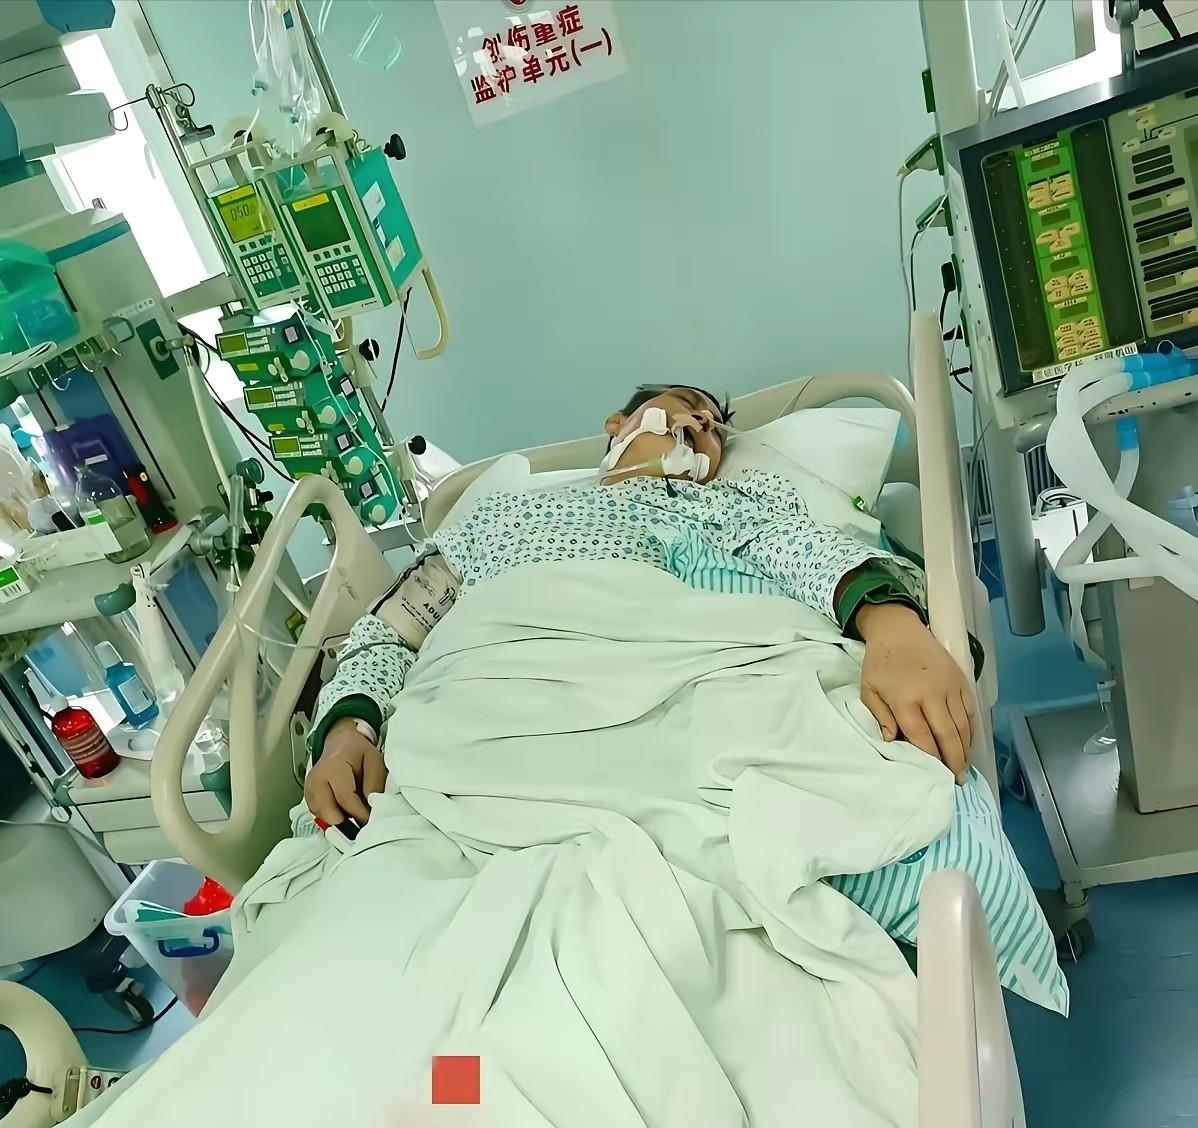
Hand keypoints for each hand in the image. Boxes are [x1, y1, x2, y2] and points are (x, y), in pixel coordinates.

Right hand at [304, 717, 386, 824]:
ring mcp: (309, 791)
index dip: (359, 814)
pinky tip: (344, 811)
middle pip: (330, 814)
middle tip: (363, 825)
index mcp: (333, 768)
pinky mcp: (308, 798)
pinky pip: (321, 816)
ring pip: (324, 818)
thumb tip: (372, 808)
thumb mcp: (374, 760)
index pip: (345, 799)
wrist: (340, 743)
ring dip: (341, 821)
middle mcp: (316, 781)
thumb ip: (374, 783)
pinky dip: (333, 818)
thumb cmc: (357, 752)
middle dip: (348, 823)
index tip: (372, 822)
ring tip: (355, 814)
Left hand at [854, 602, 974, 783]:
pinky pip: (970, 711)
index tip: (935, 776)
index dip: (931, 759)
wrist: (899, 630)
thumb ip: (880, 717)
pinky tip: (968, 742)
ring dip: (965, 748)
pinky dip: (971, 729)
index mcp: (905, 700)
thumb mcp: (868, 690)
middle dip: (954, 761)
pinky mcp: (961, 681)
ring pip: (963, 726)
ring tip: (964, 766)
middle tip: (957, 779)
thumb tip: (892, 742)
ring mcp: (949, 688)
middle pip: (948, 736)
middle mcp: (931, 696)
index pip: (922, 738)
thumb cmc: (880, 662)